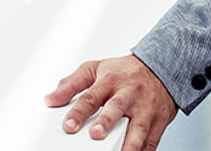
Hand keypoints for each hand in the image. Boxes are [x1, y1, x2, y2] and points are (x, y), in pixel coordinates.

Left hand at [44, 54, 177, 150]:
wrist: (160, 67)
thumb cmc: (124, 71)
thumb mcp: (95, 69)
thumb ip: (71, 84)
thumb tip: (50, 99)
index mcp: (110, 80)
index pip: (91, 96)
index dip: (79, 111)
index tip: (68, 125)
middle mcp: (129, 93)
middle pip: (116, 108)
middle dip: (106, 122)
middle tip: (95, 135)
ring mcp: (146, 107)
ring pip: (138, 127)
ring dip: (129, 144)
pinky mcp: (159, 120)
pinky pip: (153, 139)